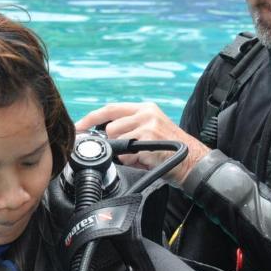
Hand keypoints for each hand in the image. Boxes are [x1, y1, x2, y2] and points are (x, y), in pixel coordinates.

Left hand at [75, 102, 208, 184]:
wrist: (192, 161)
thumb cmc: (168, 151)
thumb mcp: (149, 132)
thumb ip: (128, 130)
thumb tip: (102, 138)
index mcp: (144, 109)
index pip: (110, 109)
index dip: (91, 118)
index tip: (78, 127)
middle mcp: (146, 113)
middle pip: (110, 126)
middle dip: (113, 143)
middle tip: (127, 152)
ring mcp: (148, 124)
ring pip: (116, 138)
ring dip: (124, 153)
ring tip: (141, 156)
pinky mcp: (149, 138)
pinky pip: (127, 153)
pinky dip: (133, 161)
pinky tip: (147, 160)